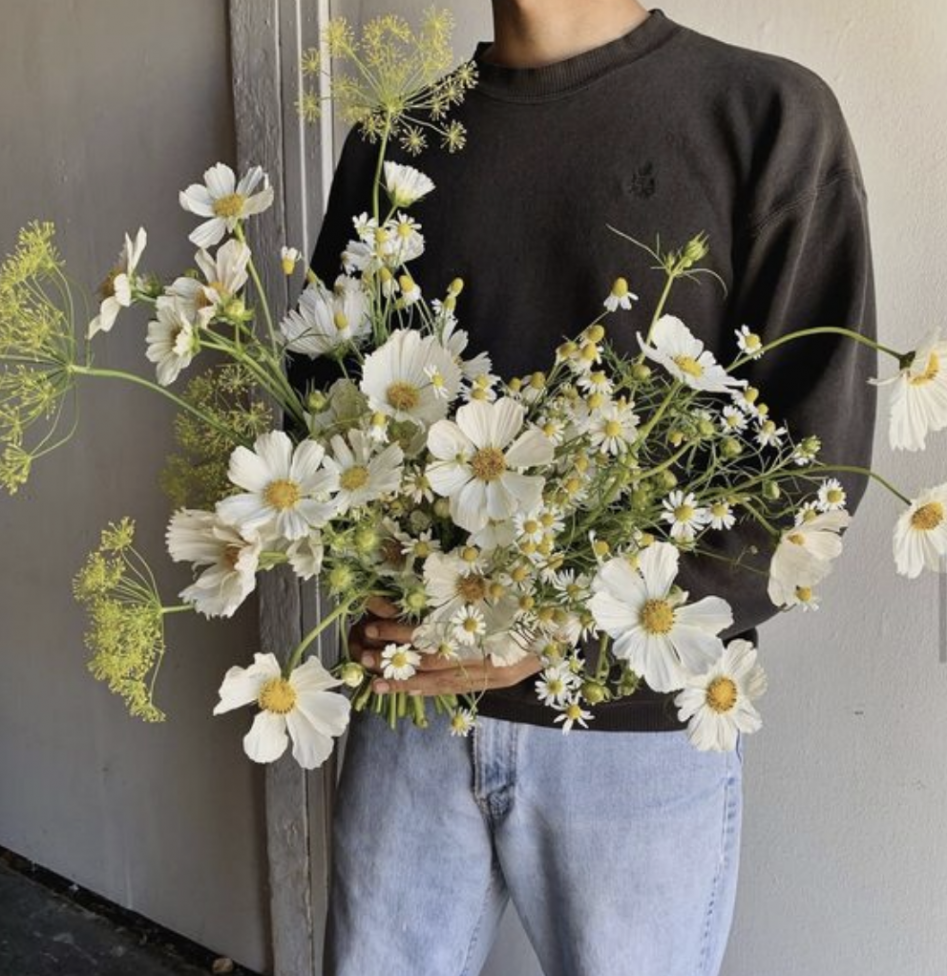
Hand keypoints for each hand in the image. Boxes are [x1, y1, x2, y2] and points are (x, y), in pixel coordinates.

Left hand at [350, 596, 542, 695]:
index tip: (375, 622)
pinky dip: (430, 690)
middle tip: (365, 656)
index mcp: (492, 629)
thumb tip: (428, 577)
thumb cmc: (538, 602)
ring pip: (444, 681)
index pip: (437, 632)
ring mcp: (496, 673)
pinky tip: (408, 691)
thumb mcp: (506, 588)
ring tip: (376, 682)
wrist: (572, 624)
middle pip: (436, 660)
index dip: (404, 628)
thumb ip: (471, 587)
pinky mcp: (498, 682)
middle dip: (399, 659)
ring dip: (408, 682)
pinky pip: (458, 689)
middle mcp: (494, 656)